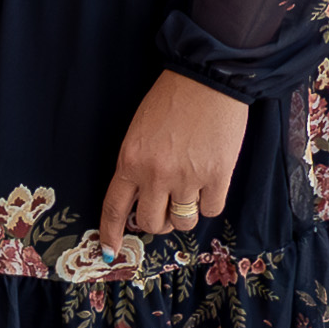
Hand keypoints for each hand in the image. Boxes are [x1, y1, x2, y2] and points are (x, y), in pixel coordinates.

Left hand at [100, 73, 251, 243]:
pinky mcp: (218, 176)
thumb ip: (138, 165)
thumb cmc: (172, 99)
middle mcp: (156, 174)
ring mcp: (188, 177)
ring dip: (185, 214)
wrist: (208, 77)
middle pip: (152, 223)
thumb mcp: (140, 131)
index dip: (112, 233)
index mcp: (130, 160)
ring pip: (183, 221)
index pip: (115, 207)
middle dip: (158, 221)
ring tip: (190, 192)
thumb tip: (144, 199)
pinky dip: (209, 202)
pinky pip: (210, 210)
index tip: (110, 250)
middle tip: (167, 208)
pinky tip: (210, 182)